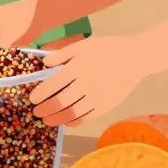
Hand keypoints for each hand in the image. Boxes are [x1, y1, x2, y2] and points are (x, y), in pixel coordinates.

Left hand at [29, 35, 145, 127]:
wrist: (135, 58)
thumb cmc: (107, 49)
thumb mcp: (83, 45)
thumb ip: (62, 54)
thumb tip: (44, 64)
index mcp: (79, 67)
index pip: (54, 84)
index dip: (41, 93)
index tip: (32, 98)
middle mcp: (87, 84)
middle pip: (61, 101)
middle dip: (46, 109)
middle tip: (36, 112)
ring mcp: (98, 97)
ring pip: (73, 113)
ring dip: (57, 119)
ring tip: (47, 121)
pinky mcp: (107, 106)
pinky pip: (87, 118)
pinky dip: (74, 122)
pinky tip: (66, 122)